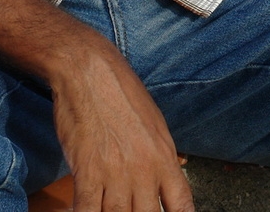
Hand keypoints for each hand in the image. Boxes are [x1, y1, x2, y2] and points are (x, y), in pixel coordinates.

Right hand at [51, 47, 195, 211]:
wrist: (90, 71)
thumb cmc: (121, 94)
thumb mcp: (154, 125)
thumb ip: (160, 158)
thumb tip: (164, 182)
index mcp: (165, 158)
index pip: (182, 205)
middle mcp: (144, 170)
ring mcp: (116, 173)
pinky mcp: (88, 171)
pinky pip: (88, 210)